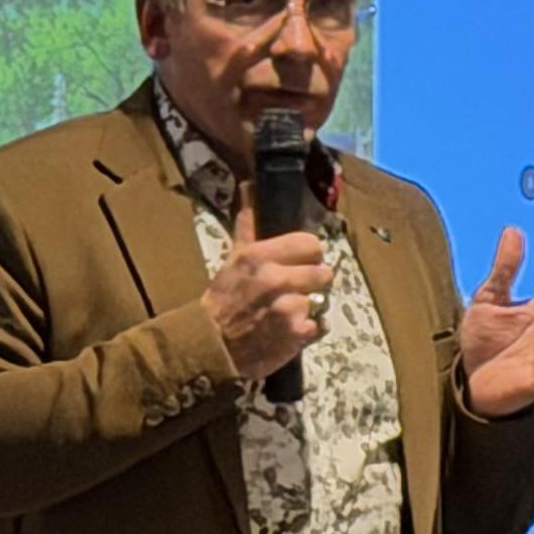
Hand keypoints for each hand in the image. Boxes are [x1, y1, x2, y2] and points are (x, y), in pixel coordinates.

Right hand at [203, 227, 332, 384]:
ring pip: (320, 301)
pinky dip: (309, 331)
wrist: (211, 348)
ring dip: (309, 308)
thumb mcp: (234, 259)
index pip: (310, 244)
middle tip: (296, 290)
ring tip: (287, 314)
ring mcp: (289, 308)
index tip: (303, 263)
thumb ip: (248, 226)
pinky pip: (320, 327)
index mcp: (260, 256)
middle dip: (313, 282)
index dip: (309, 255)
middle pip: (322, 273)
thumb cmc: (222, 301)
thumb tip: (249, 185)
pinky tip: (290, 332)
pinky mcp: (297, 334)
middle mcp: (276, 279)